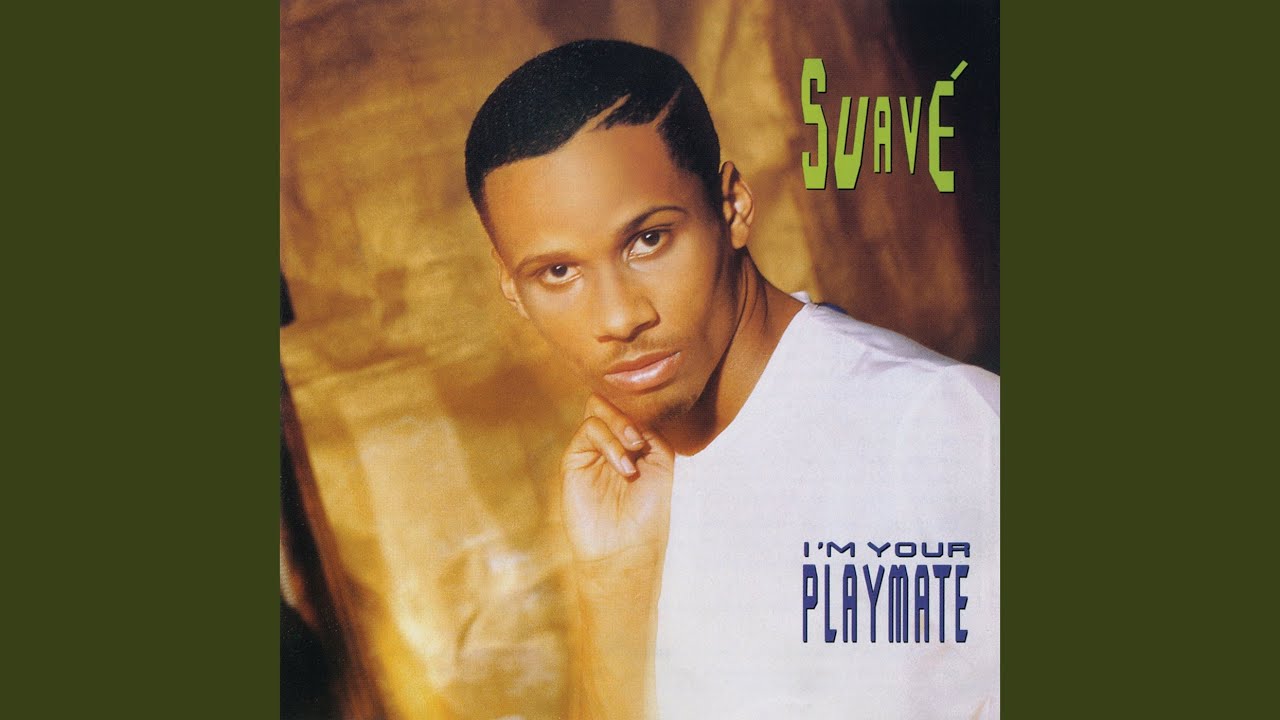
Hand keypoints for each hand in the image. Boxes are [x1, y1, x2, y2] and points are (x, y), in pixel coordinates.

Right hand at [561, 394, 674, 571]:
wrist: (625, 547)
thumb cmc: (648, 511)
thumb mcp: (662, 463)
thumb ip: (650, 430)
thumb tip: (633, 409)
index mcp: (633, 442)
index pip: (631, 406)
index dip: (642, 408)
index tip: (653, 430)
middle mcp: (611, 443)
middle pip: (609, 401)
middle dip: (626, 411)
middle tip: (639, 439)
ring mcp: (591, 450)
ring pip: (596, 409)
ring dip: (619, 426)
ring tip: (632, 455)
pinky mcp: (574, 460)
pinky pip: (587, 431)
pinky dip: (608, 441)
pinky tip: (623, 466)